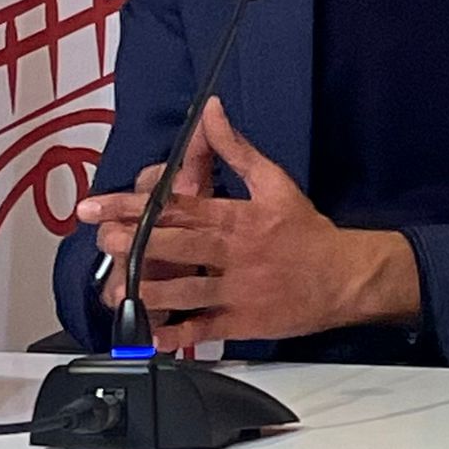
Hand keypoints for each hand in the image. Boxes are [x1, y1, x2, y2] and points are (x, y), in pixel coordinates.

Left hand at [78, 99, 419, 351]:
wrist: (346, 276)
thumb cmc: (306, 230)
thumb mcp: (275, 182)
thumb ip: (236, 148)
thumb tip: (211, 111)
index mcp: (239, 217)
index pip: (181, 207)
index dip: (137, 205)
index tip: (102, 206)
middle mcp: (235, 253)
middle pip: (180, 245)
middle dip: (139, 242)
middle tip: (105, 238)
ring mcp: (238, 289)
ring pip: (187, 291)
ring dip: (151, 289)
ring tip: (116, 288)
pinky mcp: (244, 321)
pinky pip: (206, 329)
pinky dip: (179, 335)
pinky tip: (153, 336)